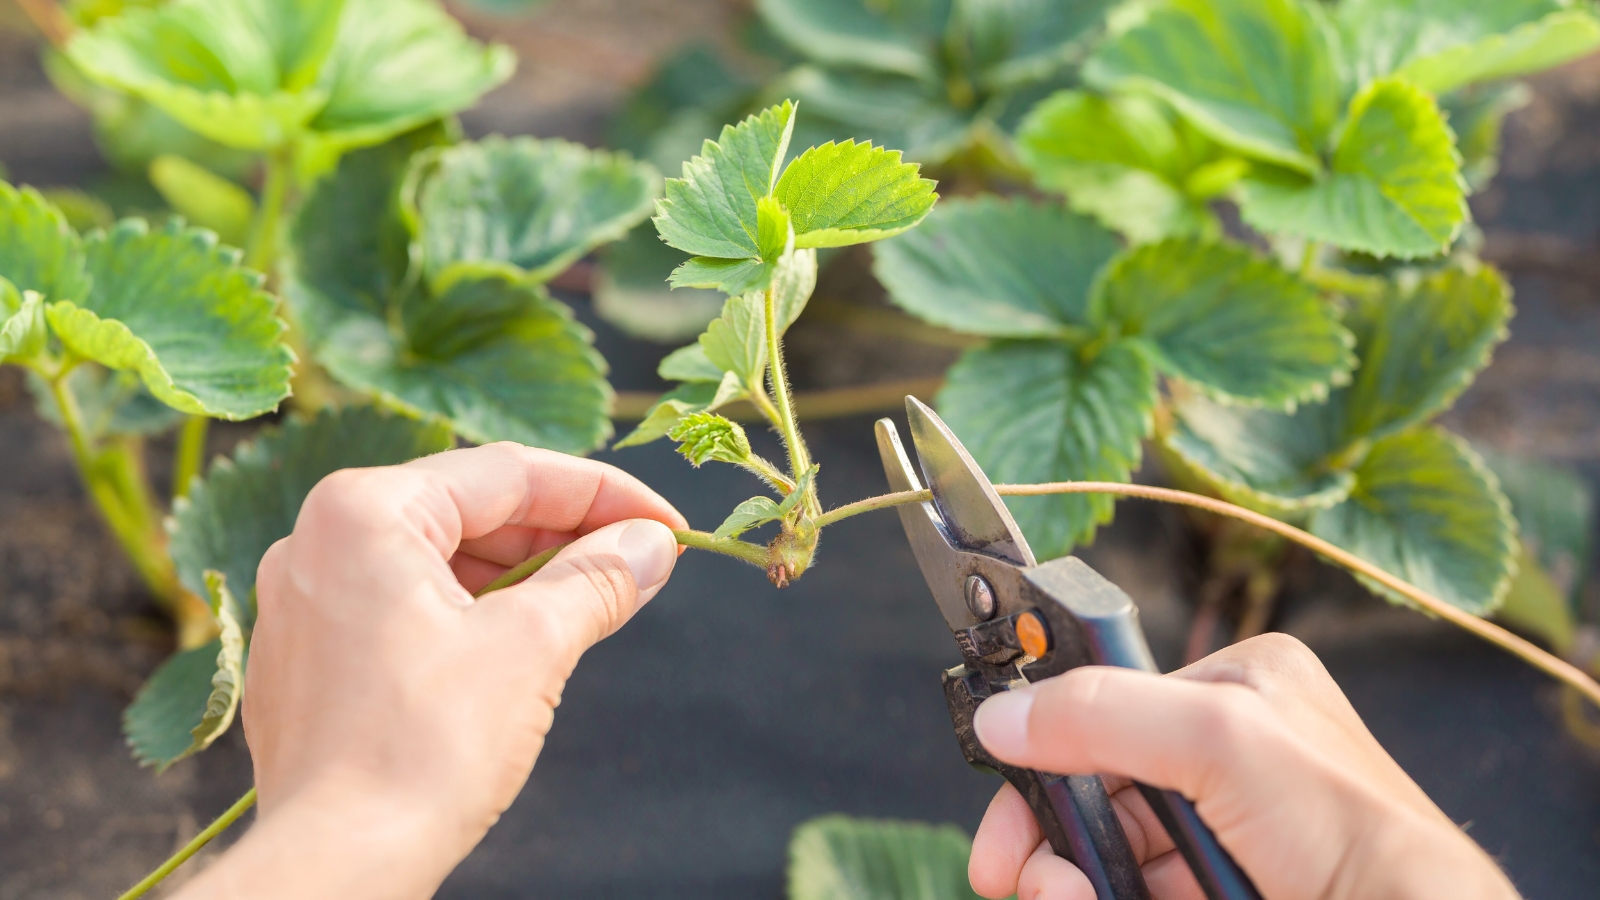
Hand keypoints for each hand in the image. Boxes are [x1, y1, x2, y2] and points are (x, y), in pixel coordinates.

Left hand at [172, 442, 687, 899]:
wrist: (336, 867)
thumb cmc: (422, 750)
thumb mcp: (532, 647)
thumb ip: (598, 579)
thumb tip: (652, 546)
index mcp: (363, 511)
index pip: (508, 473)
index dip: (603, 493)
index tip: (667, 522)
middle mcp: (319, 540)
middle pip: (471, 511)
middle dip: (565, 535)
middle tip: (644, 561)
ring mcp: (306, 601)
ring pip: (441, 561)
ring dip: (525, 576)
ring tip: (600, 601)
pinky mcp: (310, 658)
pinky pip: (408, 606)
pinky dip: (475, 613)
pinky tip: (531, 641)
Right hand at [967, 634, 1520, 899]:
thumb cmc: (1355, 832)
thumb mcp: (1220, 739)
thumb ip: (1104, 715)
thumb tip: (1005, 715)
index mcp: (1238, 684)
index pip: (1104, 702)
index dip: (1042, 750)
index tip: (1000, 801)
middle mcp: (1229, 749)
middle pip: (1095, 784)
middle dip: (1049, 834)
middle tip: (1015, 877)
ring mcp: (1226, 826)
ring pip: (1109, 848)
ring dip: (1069, 878)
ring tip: (1062, 898)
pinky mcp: (1224, 882)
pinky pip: (1137, 885)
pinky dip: (1104, 894)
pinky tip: (1092, 899)